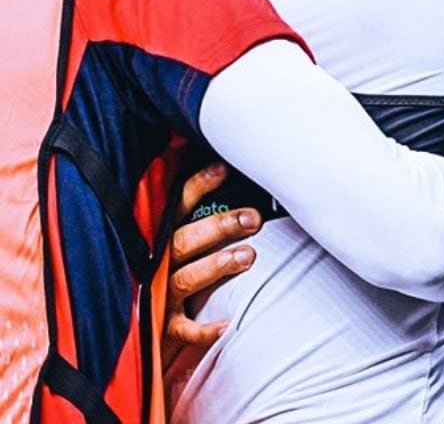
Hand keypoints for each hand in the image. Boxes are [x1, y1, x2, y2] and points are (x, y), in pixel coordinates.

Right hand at [163, 162, 260, 364]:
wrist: (129, 335)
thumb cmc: (159, 280)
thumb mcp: (167, 246)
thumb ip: (187, 221)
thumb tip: (224, 176)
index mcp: (156, 241)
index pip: (175, 208)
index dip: (196, 187)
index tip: (223, 169)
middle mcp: (152, 266)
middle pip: (184, 241)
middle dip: (219, 227)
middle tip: (253, 218)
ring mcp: (155, 297)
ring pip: (185, 279)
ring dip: (216, 266)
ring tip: (248, 256)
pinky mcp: (160, 330)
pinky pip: (182, 330)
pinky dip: (202, 330)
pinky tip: (226, 325)